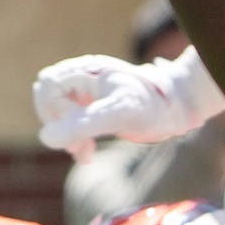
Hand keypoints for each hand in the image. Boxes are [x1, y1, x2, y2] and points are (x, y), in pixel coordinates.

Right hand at [33, 49, 223, 153]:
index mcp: (86, 70)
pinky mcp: (92, 108)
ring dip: (64, 136)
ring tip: (84, 152)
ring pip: (55, 112)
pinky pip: (68, 122)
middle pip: (46, 98)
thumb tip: (46, 137)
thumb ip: (83, 123)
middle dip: (58, 125)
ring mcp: (86, 92)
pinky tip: (87, 154)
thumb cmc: (153, 105)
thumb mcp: (119, 113)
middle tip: (79, 146)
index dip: (56, 112)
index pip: (48, 87)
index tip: (80, 131)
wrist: (178, 108)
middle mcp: (82, 78)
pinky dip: (72, 140)